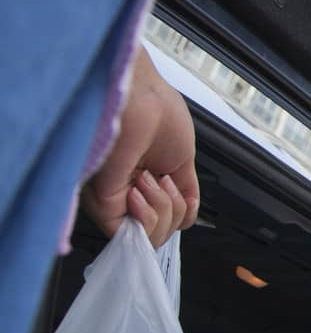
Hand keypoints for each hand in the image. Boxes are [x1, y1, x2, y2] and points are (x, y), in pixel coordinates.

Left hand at [82, 48, 199, 246]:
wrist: (144, 96)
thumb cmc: (159, 111)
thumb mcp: (183, 160)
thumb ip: (184, 193)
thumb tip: (187, 220)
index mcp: (145, 179)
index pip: (166, 219)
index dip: (180, 213)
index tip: (176, 186)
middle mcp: (128, 190)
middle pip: (159, 233)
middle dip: (174, 214)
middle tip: (163, 182)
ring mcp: (114, 195)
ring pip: (147, 236)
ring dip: (163, 212)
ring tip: (152, 180)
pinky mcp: (102, 198)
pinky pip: (129, 232)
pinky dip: (146, 218)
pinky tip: (142, 190)